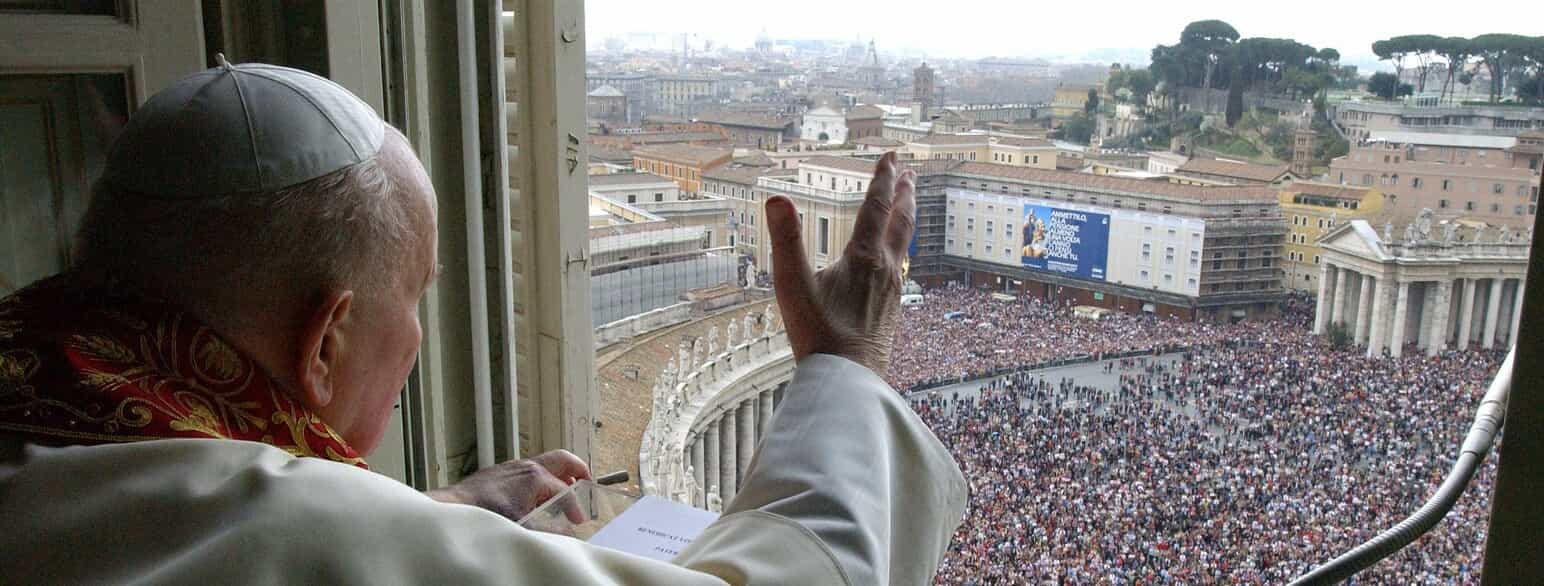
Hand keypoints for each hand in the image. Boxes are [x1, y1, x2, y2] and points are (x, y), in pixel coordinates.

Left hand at [426, 449, 590, 522]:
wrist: (455, 507)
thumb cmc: (484, 513)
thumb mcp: (523, 526)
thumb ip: (551, 530)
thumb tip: (568, 533)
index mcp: (536, 476)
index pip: (566, 492)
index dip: (576, 508)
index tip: (578, 521)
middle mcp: (527, 466)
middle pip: (563, 460)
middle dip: (578, 470)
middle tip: (587, 482)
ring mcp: (514, 466)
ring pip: (547, 463)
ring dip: (560, 475)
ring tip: (565, 491)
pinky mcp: (503, 471)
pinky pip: (531, 470)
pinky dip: (543, 479)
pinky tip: (538, 496)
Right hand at [765, 151, 915, 374]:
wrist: (849, 381)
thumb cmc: (818, 335)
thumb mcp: (792, 285)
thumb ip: (785, 240)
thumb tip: (775, 199)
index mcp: (863, 258)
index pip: (876, 207)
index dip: (883, 179)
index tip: (891, 157)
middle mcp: (885, 270)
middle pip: (901, 222)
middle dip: (904, 194)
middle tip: (909, 172)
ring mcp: (892, 291)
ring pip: (905, 245)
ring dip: (906, 219)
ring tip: (907, 206)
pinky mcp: (892, 311)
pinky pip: (901, 269)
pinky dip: (901, 250)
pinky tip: (896, 260)